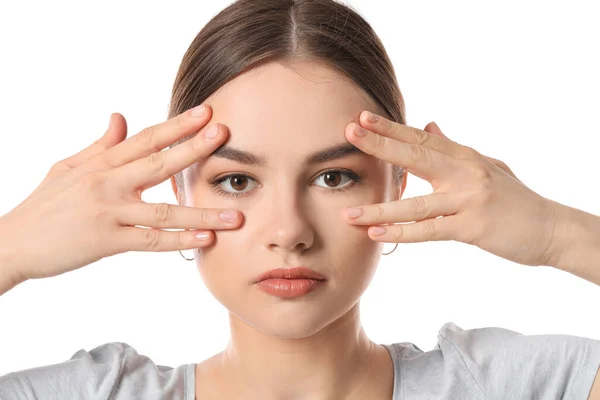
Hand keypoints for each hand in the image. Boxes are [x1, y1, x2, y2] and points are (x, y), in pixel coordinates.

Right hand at [1, 104, 241, 284]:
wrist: (11, 242)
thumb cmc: (43, 206)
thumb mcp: (68, 167)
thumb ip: (101, 146)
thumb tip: (121, 116)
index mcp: (102, 163)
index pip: (145, 139)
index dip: (177, 125)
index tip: (205, 112)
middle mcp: (107, 183)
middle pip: (159, 162)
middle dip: (194, 148)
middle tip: (224, 135)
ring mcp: (108, 211)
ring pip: (163, 209)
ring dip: (201, 212)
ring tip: (234, 215)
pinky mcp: (105, 241)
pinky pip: (149, 240)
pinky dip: (178, 241)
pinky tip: (205, 240)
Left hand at [341, 111, 561, 266]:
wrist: (551, 228)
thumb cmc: (513, 199)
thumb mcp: (485, 165)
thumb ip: (453, 148)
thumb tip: (429, 125)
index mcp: (464, 157)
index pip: (421, 138)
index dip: (391, 128)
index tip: (362, 119)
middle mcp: (465, 172)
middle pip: (416, 155)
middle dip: (380, 145)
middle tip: (349, 134)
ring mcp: (469, 199)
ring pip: (416, 204)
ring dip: (379, 208)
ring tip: (348, 213)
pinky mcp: (473, 227)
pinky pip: (429, 231)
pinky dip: (401, 233)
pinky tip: (376, 234)